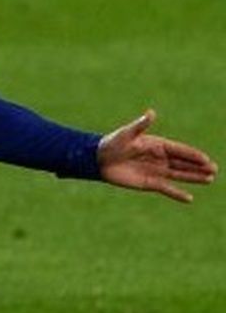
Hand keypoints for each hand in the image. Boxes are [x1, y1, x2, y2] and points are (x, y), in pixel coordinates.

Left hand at [97, 109, 216, 202]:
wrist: (98, 160)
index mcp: (158, 145)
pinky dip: (177, 194)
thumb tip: (151, 113)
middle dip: (199, 167)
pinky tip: (189, 199)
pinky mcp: (149, 183)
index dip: (193, 155)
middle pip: (184, 163)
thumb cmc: (112, 144)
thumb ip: (141, 125)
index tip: (206, 160)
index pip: (180, 150)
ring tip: (210, 180)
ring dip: (194, 178)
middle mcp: (160, 158)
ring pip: (179, 175)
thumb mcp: (127, 134)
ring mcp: (156, 171)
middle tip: (214, 170)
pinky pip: (166, 189)